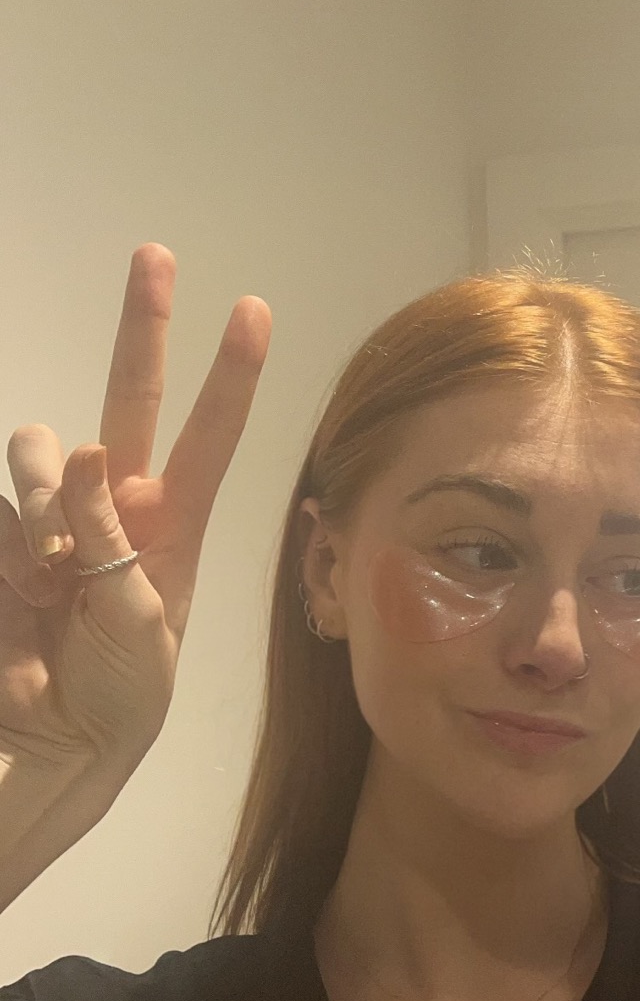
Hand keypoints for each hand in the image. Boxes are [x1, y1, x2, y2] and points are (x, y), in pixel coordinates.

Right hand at [1, 245, 271, 776]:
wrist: (56, 745)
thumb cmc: (122, 695)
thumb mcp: (143, 620)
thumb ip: (112, 532)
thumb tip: (86, 450)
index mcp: (173, 528)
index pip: (209, 438)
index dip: (230, 376)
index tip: (253, 310)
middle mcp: (117, 507)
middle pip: (131, 395)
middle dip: (143, 325)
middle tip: (155, 256)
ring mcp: (56, 518)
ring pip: (42, 446)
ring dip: (48, 491)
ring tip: (55, 568)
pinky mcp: (4, 538)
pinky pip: (2, 507)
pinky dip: (14, 542)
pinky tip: (26, 590)